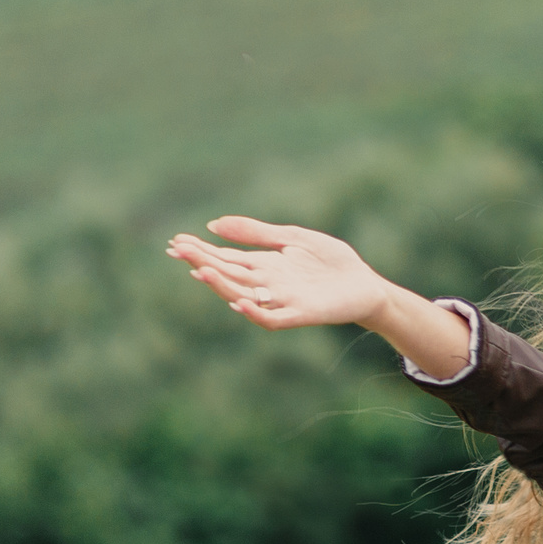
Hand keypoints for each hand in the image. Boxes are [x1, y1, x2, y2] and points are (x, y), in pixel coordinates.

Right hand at [167, 215, 393, 330]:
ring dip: (222, 286)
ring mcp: (282, 300)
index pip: (225, 258)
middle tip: (178, 251)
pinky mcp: (301, 314)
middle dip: (202, 262)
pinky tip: (240, 302)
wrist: (366, 285)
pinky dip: (255, 313)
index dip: (201, 251)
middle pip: (228, 274)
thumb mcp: (292, 238)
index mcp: (264, 265)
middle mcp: (267, 284)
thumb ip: (257, 232)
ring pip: (243, 296)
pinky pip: (272, 319)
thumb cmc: (332, 262)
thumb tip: (213, 224)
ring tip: (201, 271)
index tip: (176, 242)